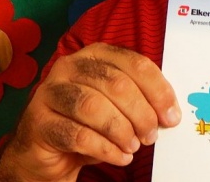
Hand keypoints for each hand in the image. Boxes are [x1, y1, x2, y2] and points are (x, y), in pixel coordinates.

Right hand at [0, 43, 180, 181]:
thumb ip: (141, 99)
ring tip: (134, 146)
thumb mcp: (118, 104)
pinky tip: (119, 156)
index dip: (158, 90)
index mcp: (96, 53)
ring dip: (122, 131)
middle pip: (116, 85)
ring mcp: (49, 92)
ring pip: (94, 107)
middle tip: (151, 135)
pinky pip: (78, 135)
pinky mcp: (38, 122)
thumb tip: (170, 113)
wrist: (47, 151)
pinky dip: (105, 149)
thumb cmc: (90, 123)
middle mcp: (70, 66)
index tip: (171, 116)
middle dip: (141, 113)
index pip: (135, 64)